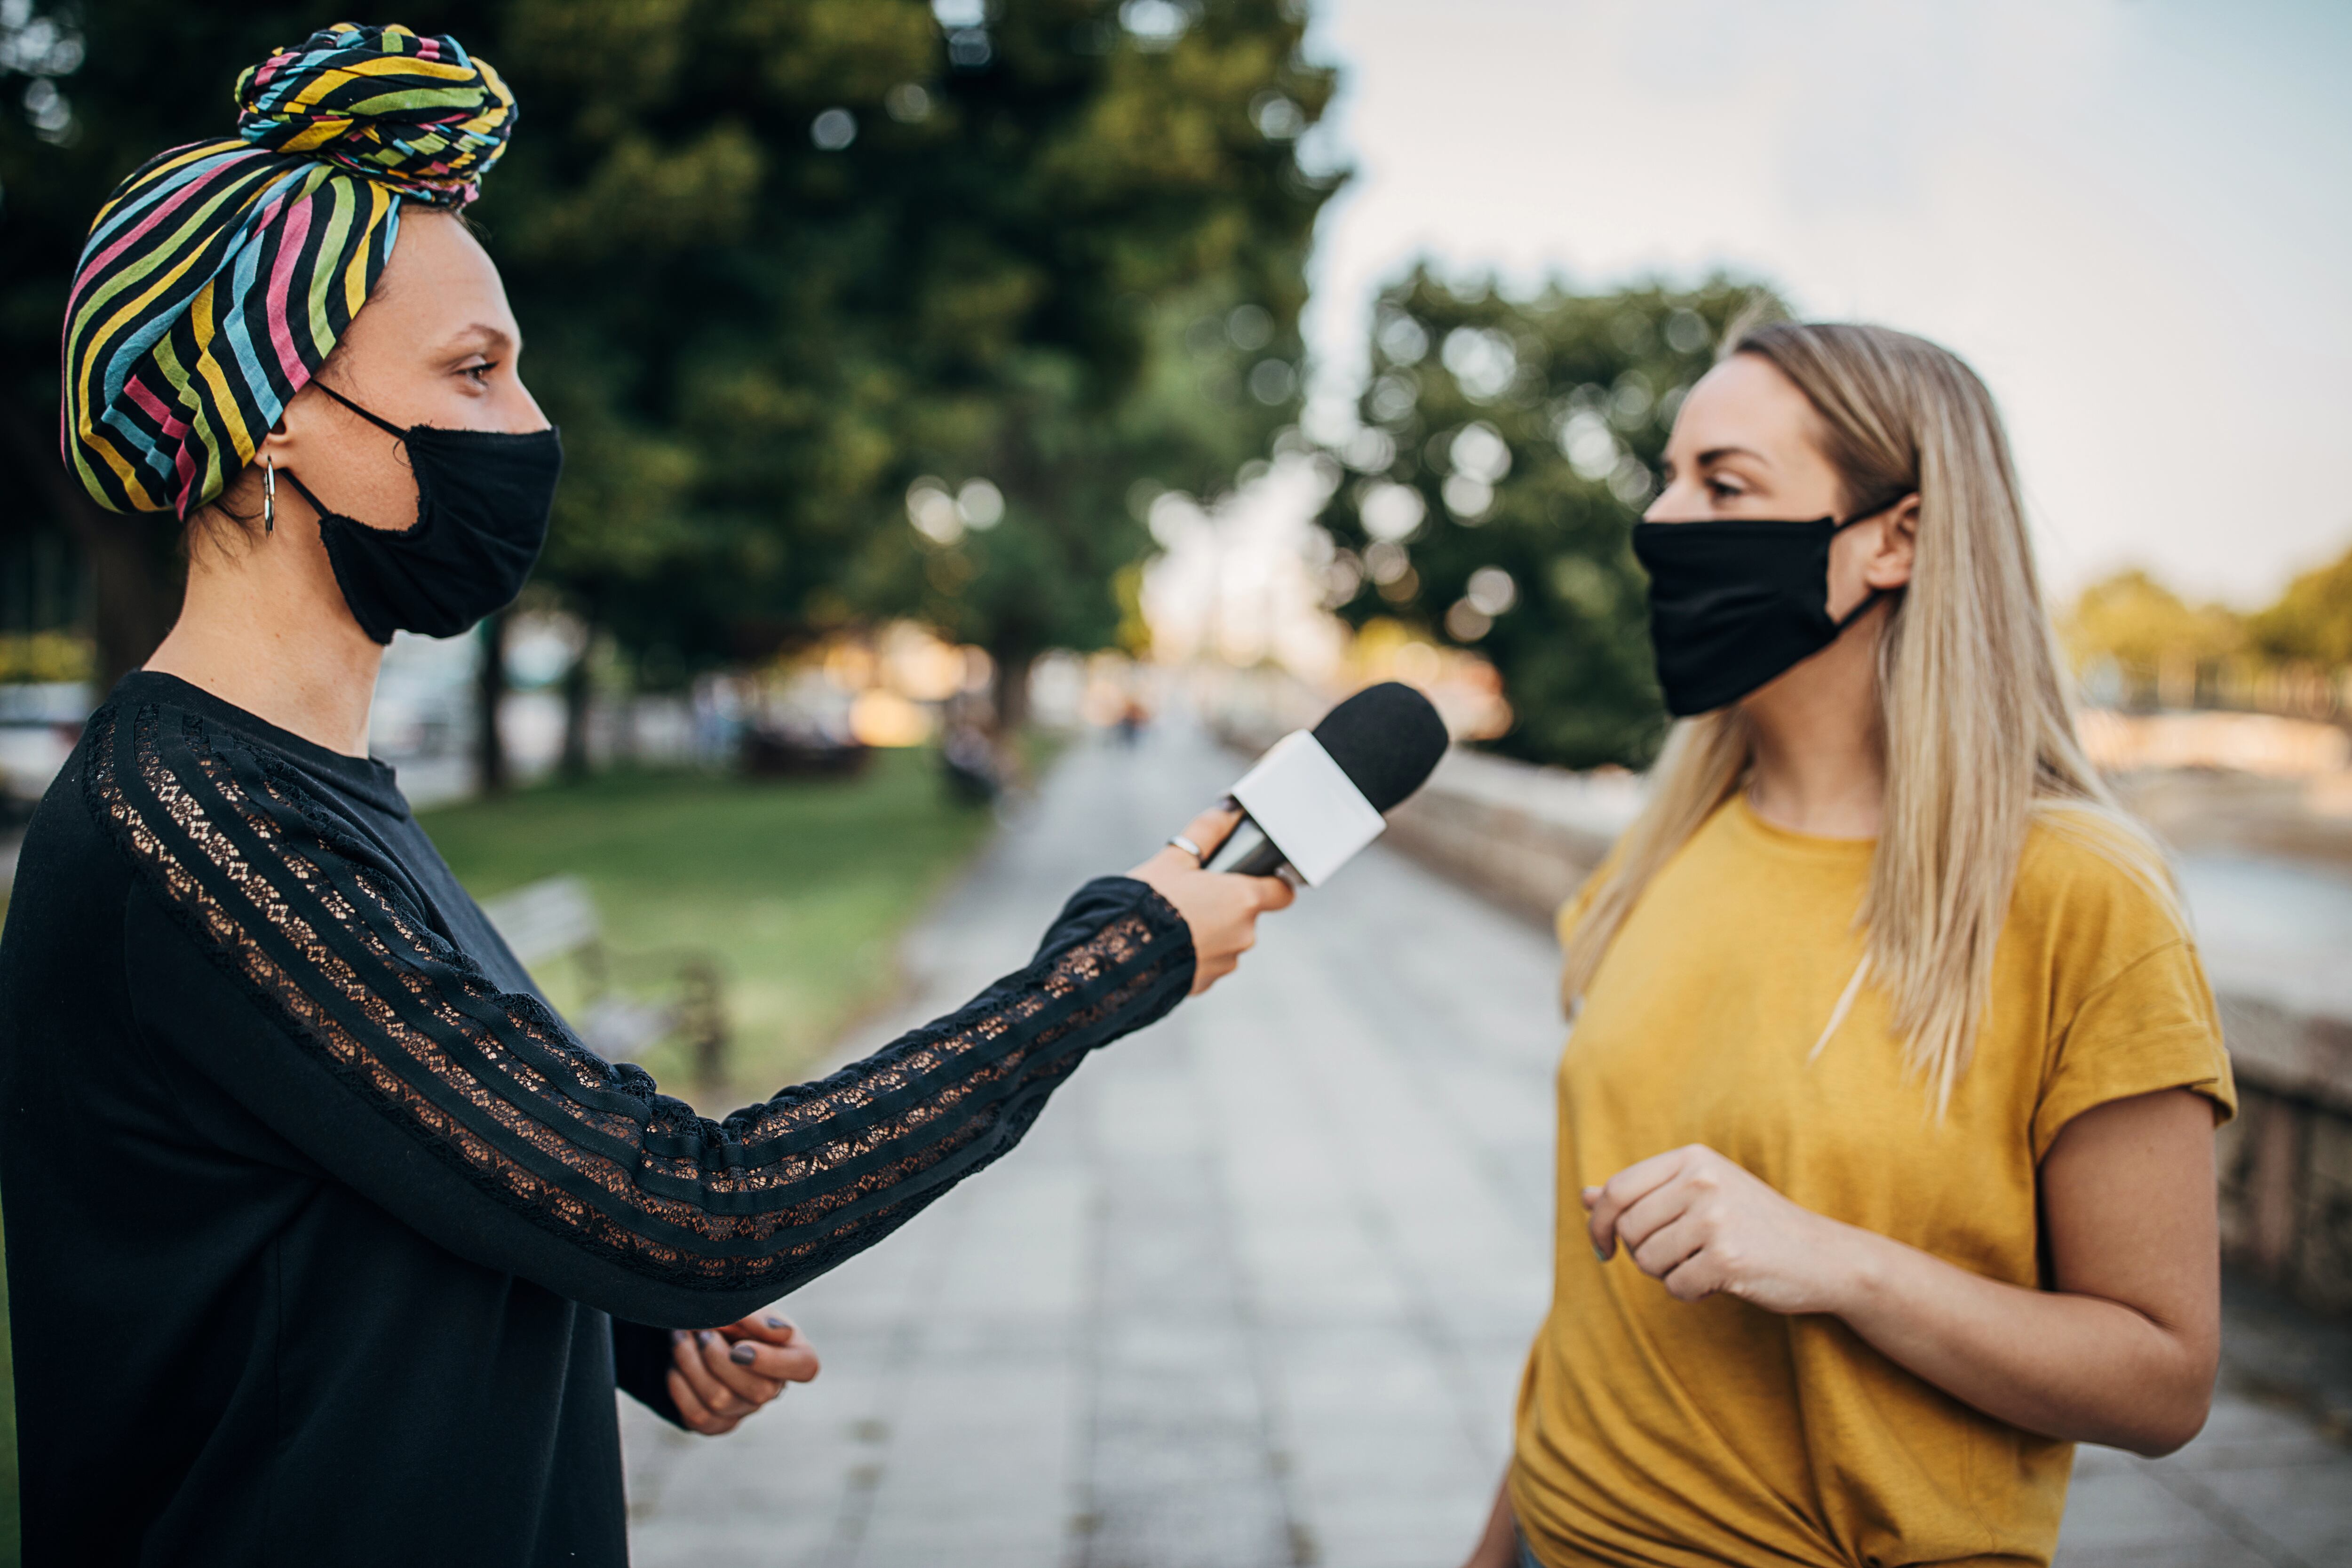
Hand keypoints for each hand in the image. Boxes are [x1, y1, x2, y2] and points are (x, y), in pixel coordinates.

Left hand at [666, 1311, 821, 1435]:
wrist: (698, 1325)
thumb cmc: (729, 1311)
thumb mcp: (746, 1304)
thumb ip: (761, 1317)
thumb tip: (781, 1332)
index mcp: (792, 1353)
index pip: (804, 1367)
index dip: (773, 1362)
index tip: (739, 1347)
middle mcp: (773, 1387)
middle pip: (759, 1391)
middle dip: (719, 1358)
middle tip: (701, 1331)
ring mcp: (744, 1409)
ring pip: (721, 1402)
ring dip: (693, 1365)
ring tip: (680, 1337)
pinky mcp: (715, 1423)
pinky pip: (697, 1416)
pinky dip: (681, 1388)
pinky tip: (676, 1366)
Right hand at [1127, 805, 1295, 993]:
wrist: (1119, 955)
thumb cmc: (1148, 903)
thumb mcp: (1174, 858)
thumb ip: (1206, 833)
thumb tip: (1227, 813)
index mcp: (1243, 899)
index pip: (1283, 892)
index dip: (1272, 883)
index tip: (1255, 878)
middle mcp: (1244, 934)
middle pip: (1247, 915)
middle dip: (1226, 905)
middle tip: (1192, 894)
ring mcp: (1227, 961)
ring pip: (1227, 939)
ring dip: (1210, 930)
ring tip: (1174, 921)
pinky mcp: (1207, 982)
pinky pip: (1208, 962)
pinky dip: (1195, 952)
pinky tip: (1168, 943)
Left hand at [1585, 1144, 1857, 1314]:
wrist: (1823, 1256)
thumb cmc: (1753, 1224)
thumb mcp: (1699, 1194)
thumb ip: (1642, 1194)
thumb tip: (1584, 1196)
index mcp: (1692, 1159)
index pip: (1617, 1190)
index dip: (1598, 1223)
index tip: (1602, 1248)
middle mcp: (1702, 1181)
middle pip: (1628, 1229)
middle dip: (1643, 1254)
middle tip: (1678, 1258)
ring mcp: (1715, 1218)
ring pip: (1648, 1261)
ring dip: (1669, 1274)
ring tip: (1704, 1265)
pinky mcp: (1727, 1258)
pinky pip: (1676, 1287)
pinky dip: (1691, 1293)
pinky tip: (1719, 1283)